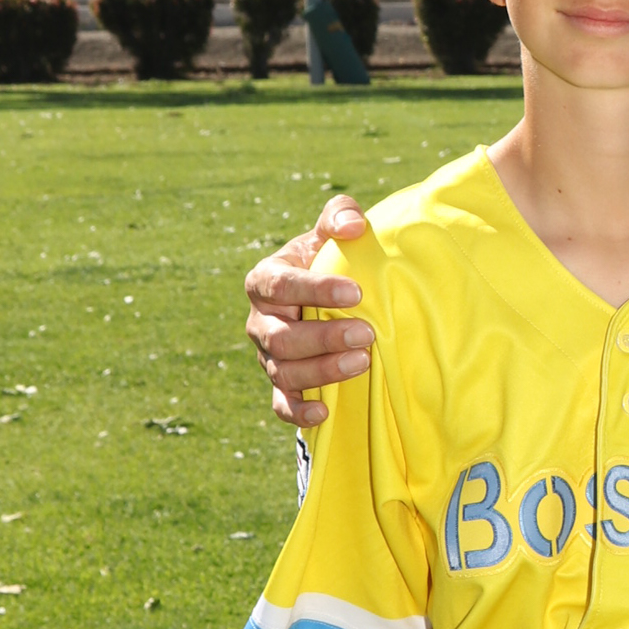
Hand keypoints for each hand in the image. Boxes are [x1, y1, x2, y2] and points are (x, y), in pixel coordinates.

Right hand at [244, 195, 372, 428]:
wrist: (326, 299)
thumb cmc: (328, 260)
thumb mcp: (330, 233)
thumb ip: (339, 215)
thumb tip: (354, 225)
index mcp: (265, 280)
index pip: (281, 285)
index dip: (316, 290)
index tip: (356, 292)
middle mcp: (260, 321)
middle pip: (282, 337)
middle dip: (324, 338)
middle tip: (367, 333)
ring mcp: (268, 356)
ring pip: (284, 371)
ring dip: (322, 371)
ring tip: (363, 362)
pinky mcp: (280, 384)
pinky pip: (281, 404)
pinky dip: (298, 412)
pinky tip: (325, 413)